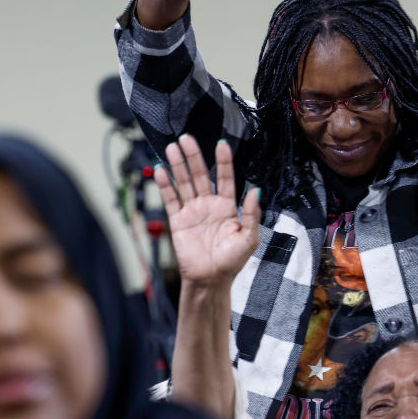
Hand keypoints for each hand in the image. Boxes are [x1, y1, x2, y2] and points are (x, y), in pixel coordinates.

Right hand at [154, 134, 259, 287]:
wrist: (210, 280)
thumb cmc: (232, 262)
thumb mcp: (249, 238)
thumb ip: (251, 214)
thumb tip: (256, 190)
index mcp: (227, 207)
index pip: (226, 178)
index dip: (223, 161)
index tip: (221, 143)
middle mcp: (209, 205)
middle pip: (201, 174)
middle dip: (194, 156)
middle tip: (187, 138)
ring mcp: (192, 211)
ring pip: (185, 182)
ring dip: (178, 165)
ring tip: (172, 147)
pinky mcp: (178, 221)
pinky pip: (171, 199)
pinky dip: (166, 185)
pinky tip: (161, 170)